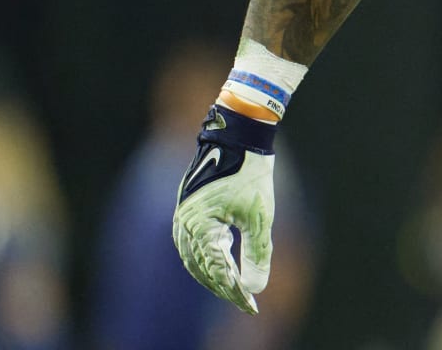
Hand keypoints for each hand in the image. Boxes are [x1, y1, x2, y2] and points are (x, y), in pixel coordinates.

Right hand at [173, 105, 277, 312]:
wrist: (238, 136)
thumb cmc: (251, 173)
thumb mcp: (260, 215)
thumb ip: (257, 253)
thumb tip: (254, 288)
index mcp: (199, 225)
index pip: (216, 270)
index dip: (234, 291)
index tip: (252, 305)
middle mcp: (184, 225)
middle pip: (202, 269)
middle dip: (224, 288)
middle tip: (246, 302)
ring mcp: (181, 218)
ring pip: (195, 260)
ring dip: (214, 277)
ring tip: (235, 291)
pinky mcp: (186, 212)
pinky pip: (193, 246)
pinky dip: (207, 260)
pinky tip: (223, 267)